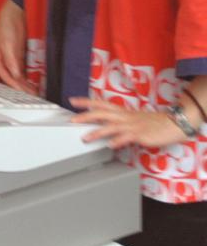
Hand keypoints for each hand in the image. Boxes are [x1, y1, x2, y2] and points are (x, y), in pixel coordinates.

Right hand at [0, 0, 35, 92]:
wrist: (14, 13)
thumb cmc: (6, 26)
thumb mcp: (7, 44)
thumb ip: (11, 61)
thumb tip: (16, 75)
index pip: (7, 78)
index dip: (17, 87)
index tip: (27, 94)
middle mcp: (2, 62)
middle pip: (12, 80)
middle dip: (22, 88)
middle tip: (34, 95)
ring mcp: (11, 59)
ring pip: (18, 76)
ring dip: (26, 84)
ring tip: (36, 92)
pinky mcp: (18, 56)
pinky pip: (23, 70)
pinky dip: (29, 76)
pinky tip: (35, 81)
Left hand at [70, 97, 188, 148]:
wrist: (172, 124)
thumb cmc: (153, 122)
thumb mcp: (133, 118)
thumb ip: (119, 121)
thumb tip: (104, 125)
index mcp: (122, 112)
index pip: (101, 103)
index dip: (86, 101)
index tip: (72, 100)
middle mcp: (125, 116)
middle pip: (102, 113)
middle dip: (86, 115)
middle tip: (72, 119)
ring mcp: (132, 125)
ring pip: (111, 126)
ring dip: (97, 132)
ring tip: (85, 137)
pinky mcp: (140, 134)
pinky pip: (127, 137)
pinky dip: (118, 141)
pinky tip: (111, 145)